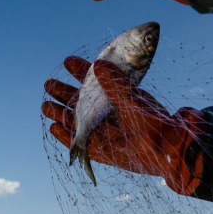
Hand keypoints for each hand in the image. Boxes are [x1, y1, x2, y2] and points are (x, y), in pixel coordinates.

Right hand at [41, 56, 205, 194]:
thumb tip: (99, 64)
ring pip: (78, 121)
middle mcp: (110, 114)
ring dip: (61, 113)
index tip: (68, 61)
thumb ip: (115, 85)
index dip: (81, 71)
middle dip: (64, 92)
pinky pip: (81, 144)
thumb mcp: (133, 100)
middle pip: (81, 101)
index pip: (96, 80)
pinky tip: (53, 128)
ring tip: (44, 105)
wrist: (168, 152)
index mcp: (119, 97)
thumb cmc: (155, 123)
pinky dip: (66, 137)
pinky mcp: (103, 152)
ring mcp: (105, 132)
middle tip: (47, 83)